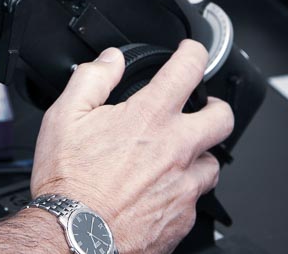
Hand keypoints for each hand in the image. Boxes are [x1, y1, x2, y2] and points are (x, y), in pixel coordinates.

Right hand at [29, 40, 234, 253]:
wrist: (76, 236)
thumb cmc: (69, 181)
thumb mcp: (65, 116)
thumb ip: (92, 79)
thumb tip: (110, 60)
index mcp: (149, 118)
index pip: (188, 70)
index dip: (194, 52)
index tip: (192, 51)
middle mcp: (176, 150)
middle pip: (222, 118)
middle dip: (216, 106)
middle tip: (204, 106)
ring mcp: (184, 187)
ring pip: (212, 164)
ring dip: (199, 155)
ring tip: (178, 155)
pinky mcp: (183, 219)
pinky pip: (194, 199)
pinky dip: (182, 190)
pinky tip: (160, 190)